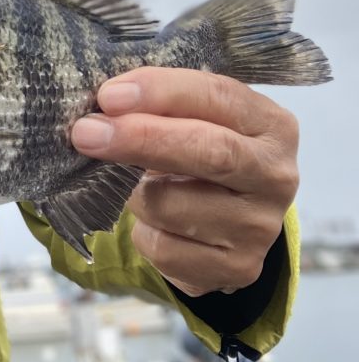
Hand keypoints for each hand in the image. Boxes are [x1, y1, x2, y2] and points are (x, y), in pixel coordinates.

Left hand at [71, 67, 298, 296]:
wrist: (224, 222)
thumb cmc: (197, 152)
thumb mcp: (189, 119)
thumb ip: (158, 107)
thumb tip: (102, 106)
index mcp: (270, 124)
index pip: (217, 96)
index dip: (160, 93)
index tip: (109, 96)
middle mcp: (276, 175)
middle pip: (210, 151)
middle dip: (141, 139)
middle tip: (86, 133)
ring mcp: (259, 227)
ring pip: (171, 204)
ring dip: (132, 192)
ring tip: (133, 184)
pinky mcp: (237, 269)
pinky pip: (162, 247)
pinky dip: (142, 231)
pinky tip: (153, 222)